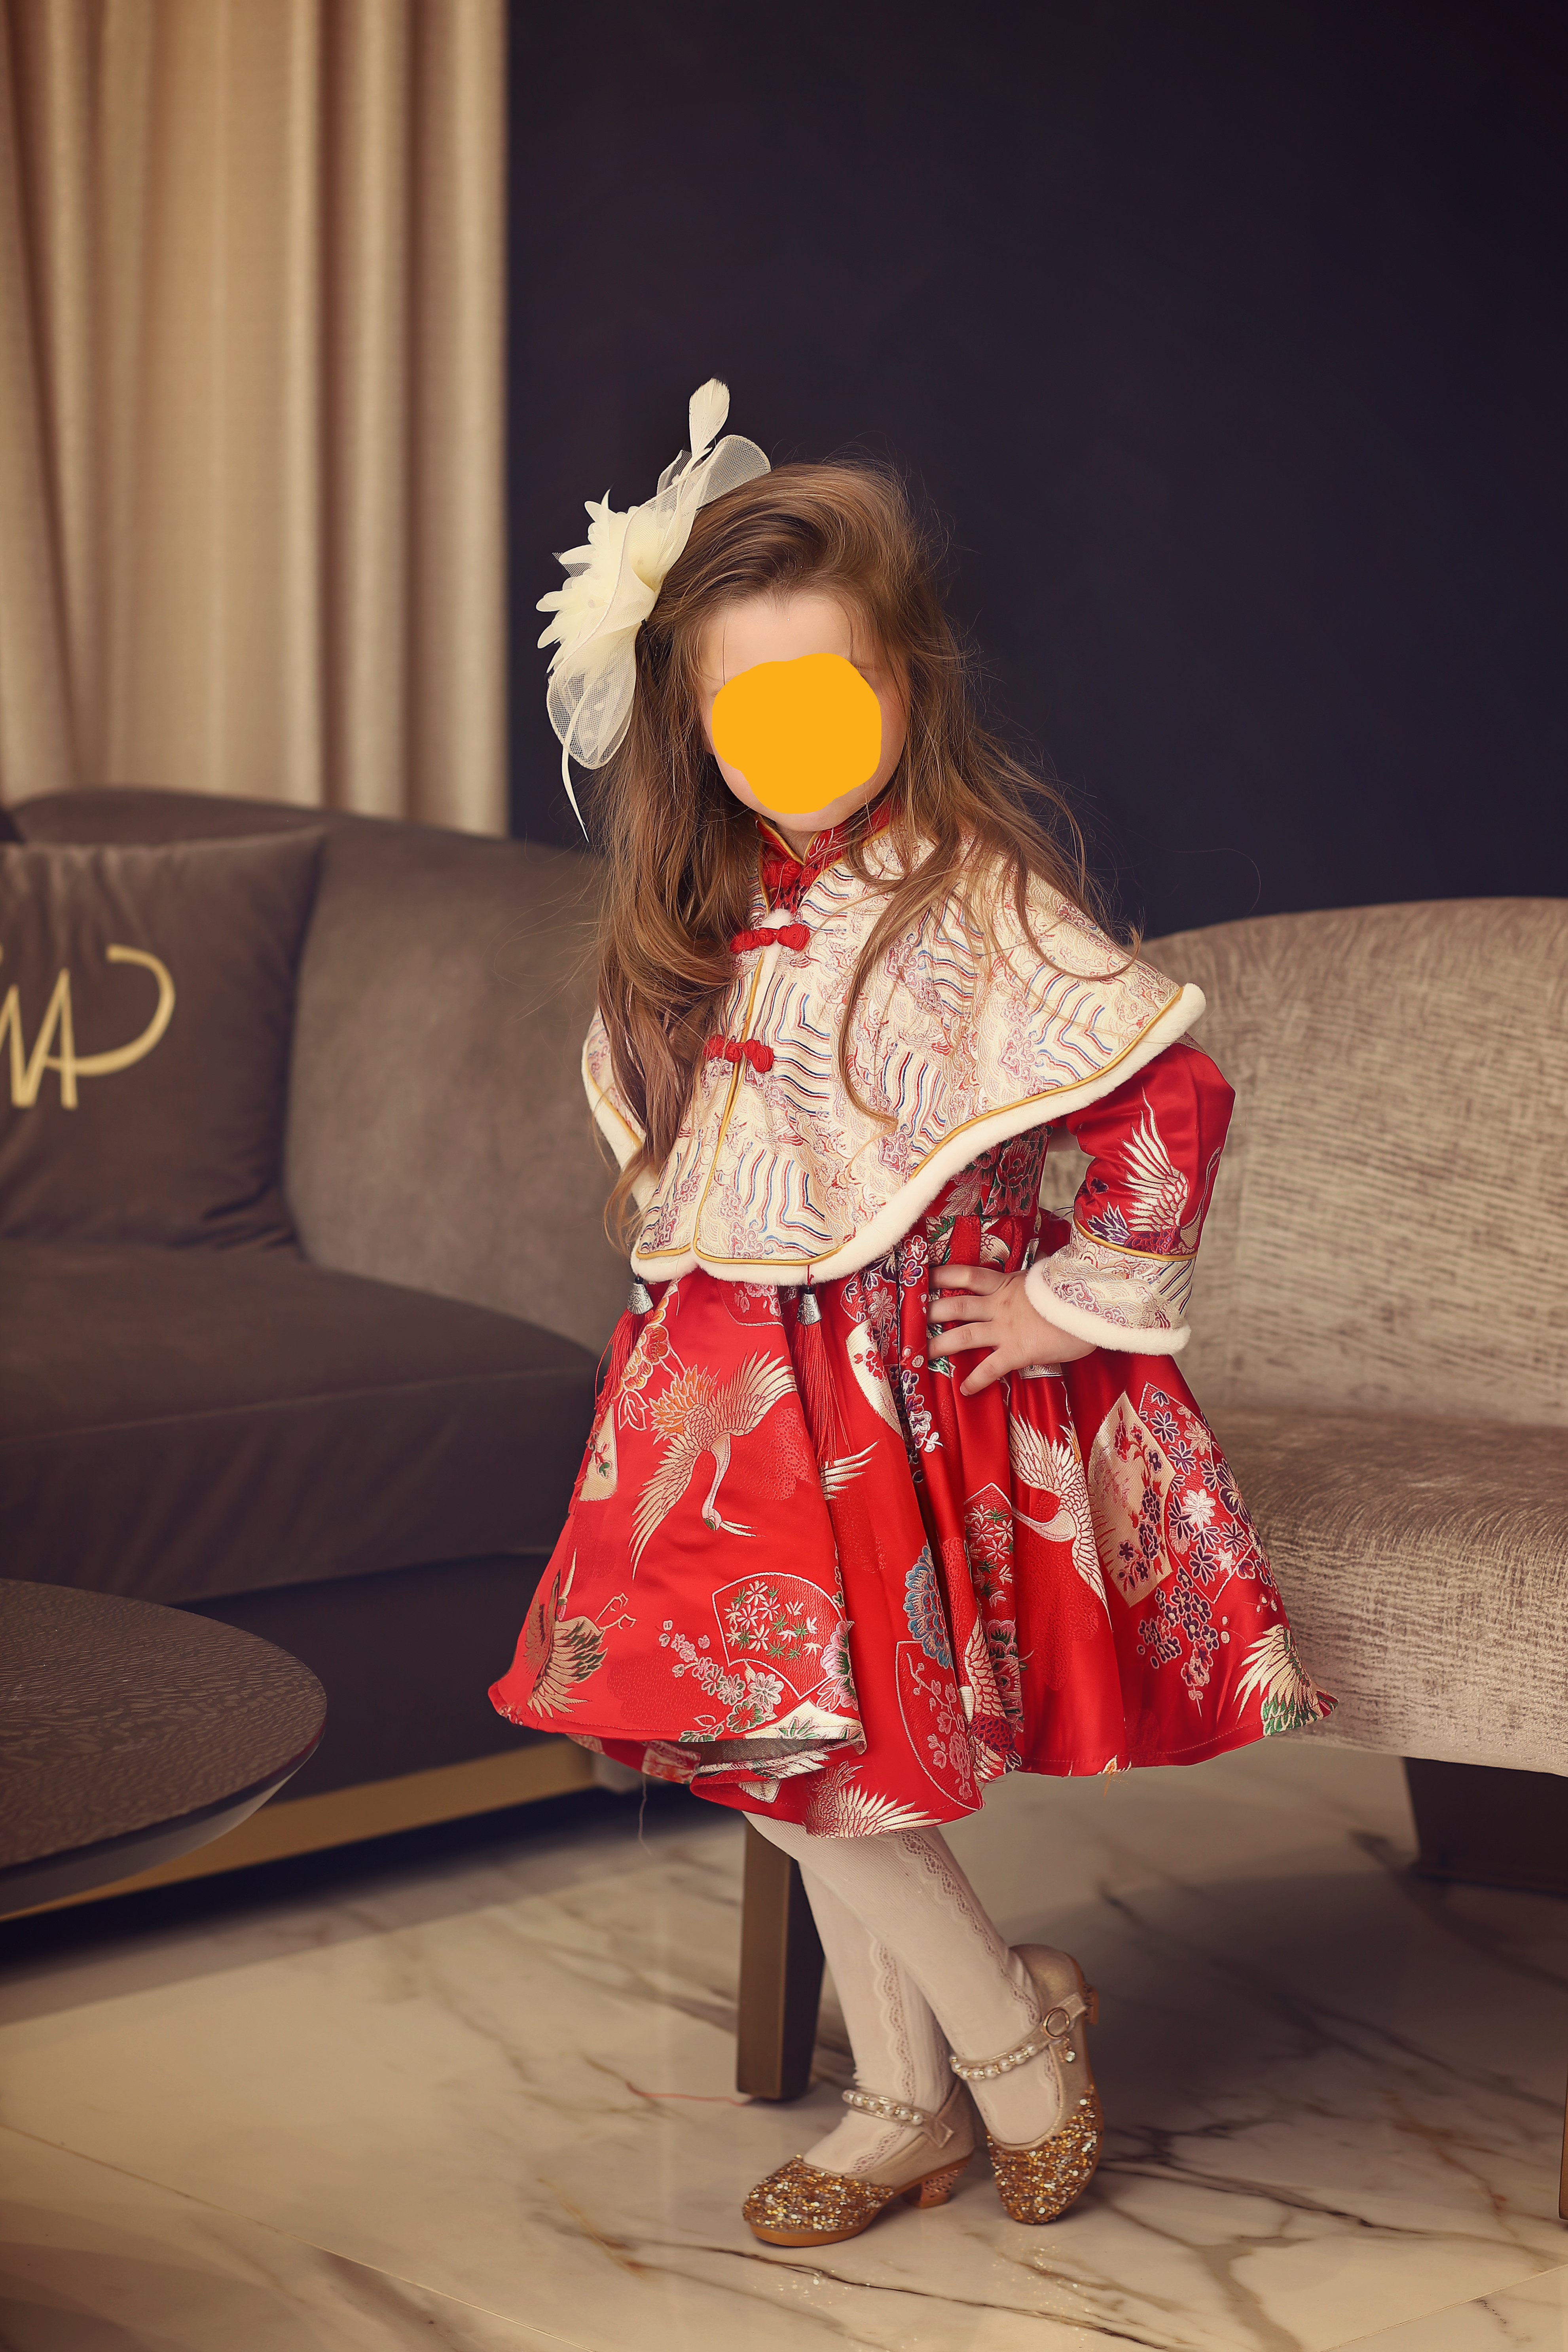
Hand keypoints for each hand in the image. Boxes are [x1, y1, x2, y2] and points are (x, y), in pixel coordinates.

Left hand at [927, 1261, 1095, 1396]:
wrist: (1093, 1306)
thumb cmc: (1077, 1292)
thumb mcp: (1050, 1279)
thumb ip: (1033, 1283)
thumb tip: (1035, 1277)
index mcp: (1007, 1284)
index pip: (967, 1274)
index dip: (943, 1275)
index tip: (925, 1276)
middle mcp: (1000, 1305)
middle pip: (956, 1305)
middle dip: (931, 1311)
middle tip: (912, 1317)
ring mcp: (1006, 1329)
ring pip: (963, 1336)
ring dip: (939, 1345)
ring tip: (920, 1353)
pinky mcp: (1017, 1351)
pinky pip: (990, 1369)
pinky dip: (975, 1381)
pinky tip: (964, 1391)